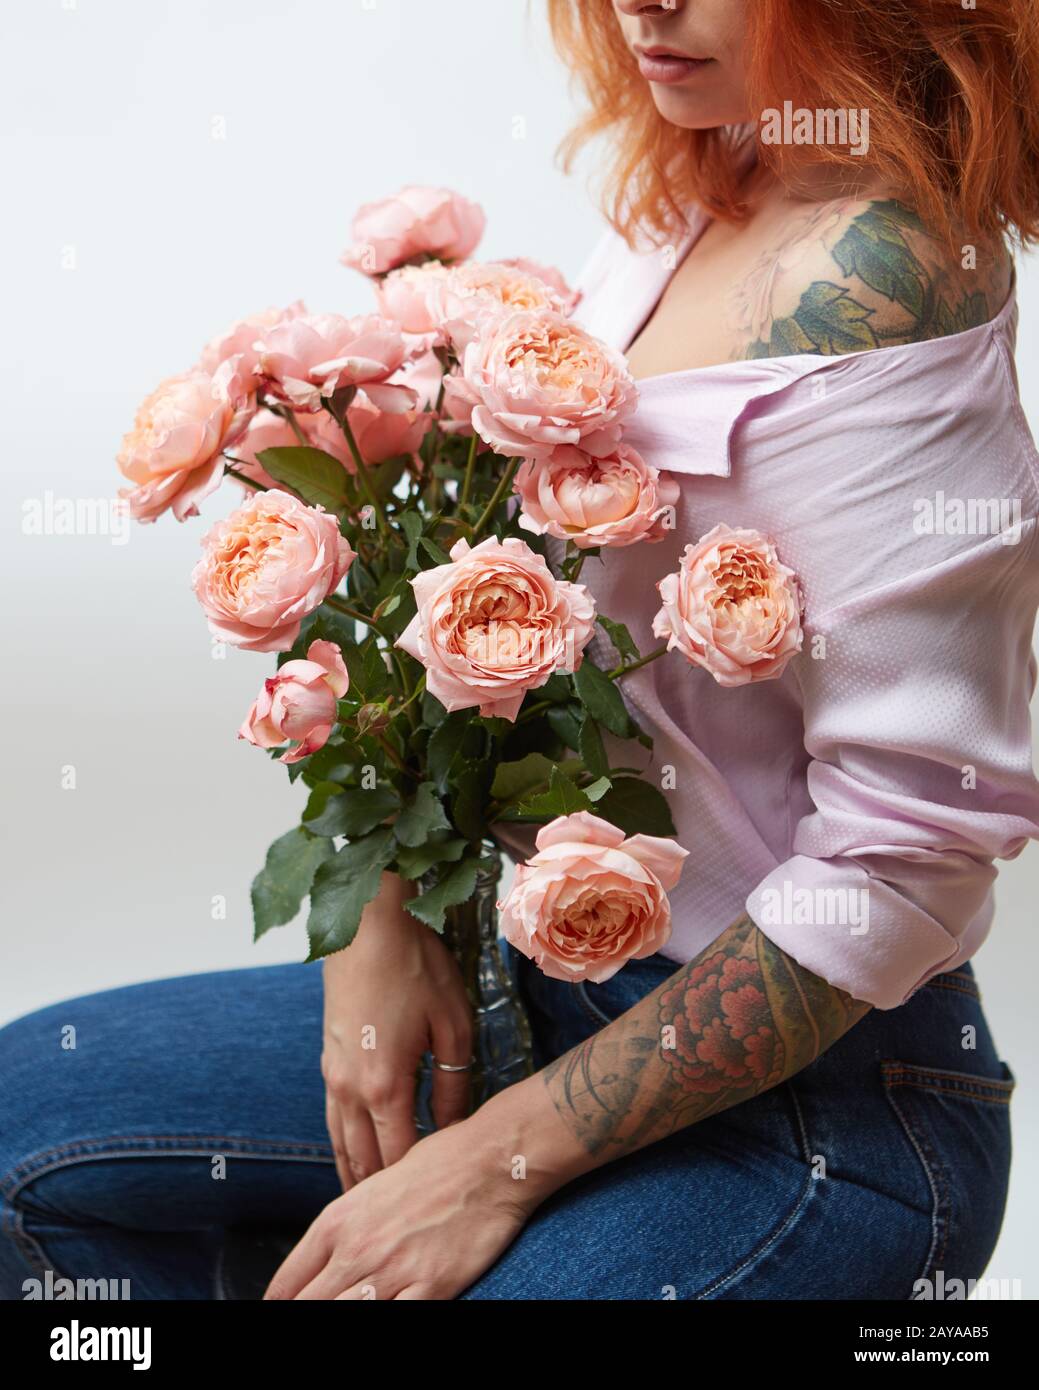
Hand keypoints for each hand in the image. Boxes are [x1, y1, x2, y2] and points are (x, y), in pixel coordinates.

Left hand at [264, 1111, 530, 1299]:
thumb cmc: (439, 1165)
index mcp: (338, 1220)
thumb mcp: (376, 1187)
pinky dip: (382, 1324)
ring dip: (336, 1319)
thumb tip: (328, 1259)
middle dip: (303, 1316)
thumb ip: (348, 1225)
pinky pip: (393, 1322)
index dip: (279, 1304)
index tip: (281, 1309)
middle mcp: (357, 1248)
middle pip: (307, 1307)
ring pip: (342, 1316)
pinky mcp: (430, 1288)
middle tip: (305, 1319)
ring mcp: (392, 1271)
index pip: (286, 1283)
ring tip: (345, 1315)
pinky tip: (384, 1316)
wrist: (490, 1160)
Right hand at [321, 872, 472, 1190]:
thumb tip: (456, 1127)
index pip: (398, 1158)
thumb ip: (455, 1083)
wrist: (367, 926)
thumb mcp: (453, 1024)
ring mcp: (333, 1075)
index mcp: (384, 1086)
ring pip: (340, 1144)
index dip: (414, 1186)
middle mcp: (350, 1089)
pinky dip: (343, 1145)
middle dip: (381, 1194)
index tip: (433, 1204)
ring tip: (372, 1204)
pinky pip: (332, 1119)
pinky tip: (355, 1154)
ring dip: (356, 1175)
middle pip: (363, 1160)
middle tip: (400, 1221)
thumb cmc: (416, 967)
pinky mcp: (328, 1061)